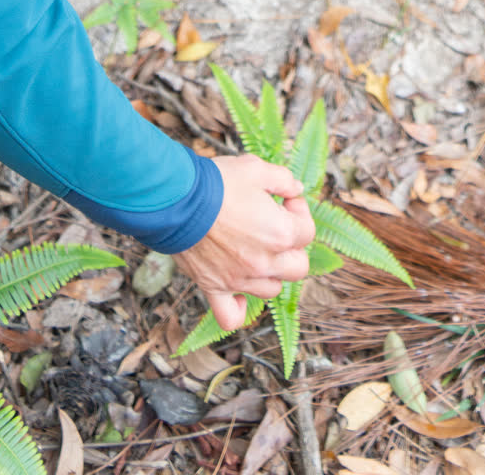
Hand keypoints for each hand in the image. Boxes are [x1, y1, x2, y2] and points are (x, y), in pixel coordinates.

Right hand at [175, 155, 314, 330]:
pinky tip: (239, 293)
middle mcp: (265, 263)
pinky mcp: (214, 287)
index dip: (299, 211)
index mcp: (280, 233)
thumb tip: (296, 189)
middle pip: (298, 266)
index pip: (307, 231)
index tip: (284, 200)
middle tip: (275, 227)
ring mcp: (239, 279)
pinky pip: (231, 316)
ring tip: (256, 251)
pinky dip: (238, 308)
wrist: (177, 199)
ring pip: (271, 289)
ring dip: (271, 272)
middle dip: (293, 246)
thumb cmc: (217, 183)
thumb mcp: (257, 168)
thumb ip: (283, 180)